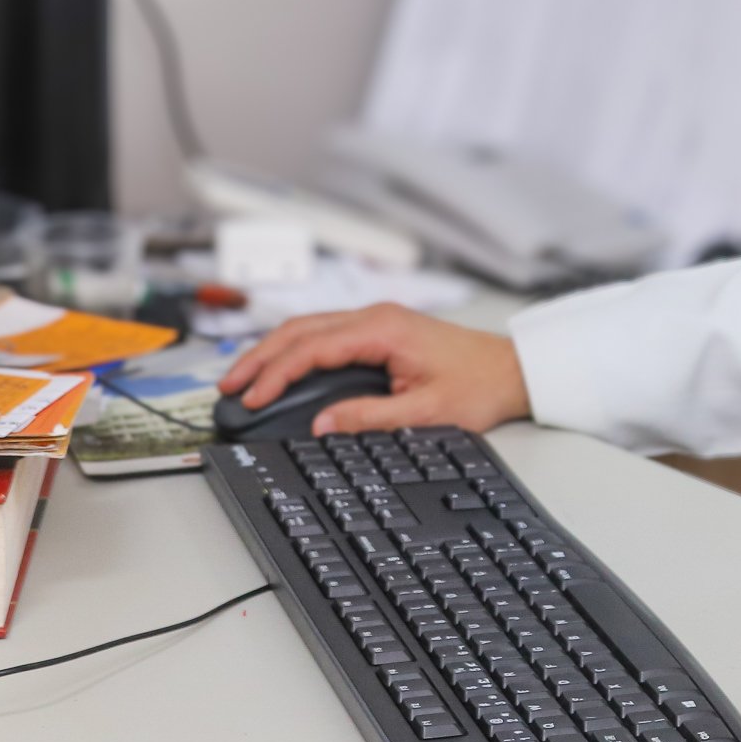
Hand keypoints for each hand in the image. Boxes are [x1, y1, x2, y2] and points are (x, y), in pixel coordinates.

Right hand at [217, 305, 529, 435]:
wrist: (512, 370)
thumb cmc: (479, 384)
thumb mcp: (426, 412)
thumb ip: (371, 417)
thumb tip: (323, 424)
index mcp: (382, 329)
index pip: (311, 348)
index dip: (275, 374)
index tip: (251, 397)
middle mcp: (374, 317)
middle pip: (299, 330)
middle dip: (259, 357)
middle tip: (228, 385)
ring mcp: (376, 321)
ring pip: (308, 329)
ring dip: (273, 351)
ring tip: (243, 378)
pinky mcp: (379, 331)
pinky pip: (325, 335)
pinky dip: (295, 350)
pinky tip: (280, 367)